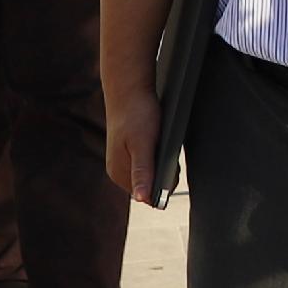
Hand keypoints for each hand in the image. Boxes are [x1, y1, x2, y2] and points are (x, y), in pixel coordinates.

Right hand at [106, 80, 162, 206]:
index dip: (163, 184)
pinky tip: (156, 140)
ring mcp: (122, 161)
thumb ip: (143, 171)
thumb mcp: (143, 144)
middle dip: (162, 173)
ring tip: (158, 142)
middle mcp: (117, 170)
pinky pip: (147, 161)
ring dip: (160, 163)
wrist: (128, 88)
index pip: (147, 195)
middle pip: (149, 185)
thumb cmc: (136, 113)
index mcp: (118, 173)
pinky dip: (156, 155)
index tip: (170, 165)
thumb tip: (142, 198)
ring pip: (150, 173)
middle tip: (163, 148)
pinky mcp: (128, 151)